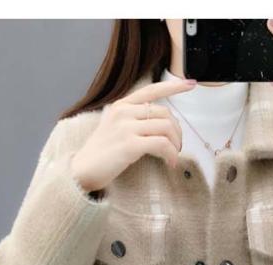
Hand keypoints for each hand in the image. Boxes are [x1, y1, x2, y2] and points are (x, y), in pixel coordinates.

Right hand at [70, 78, 196, 191]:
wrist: (82, 171)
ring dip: (175, 144)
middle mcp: (124, 112)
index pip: (151, 90)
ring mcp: (126, 127)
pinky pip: (162, 144)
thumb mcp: (114, 128)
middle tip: (177, 147)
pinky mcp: (130, 145)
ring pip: (166, 128)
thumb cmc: (101, 154)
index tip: (191, 84)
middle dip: (177, 131)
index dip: (174, 87)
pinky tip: (170, 163)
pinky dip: (171, 155)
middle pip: (165, 113)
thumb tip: (161, 124)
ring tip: (173, 156)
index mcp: (121, 105)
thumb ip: (133, 120)